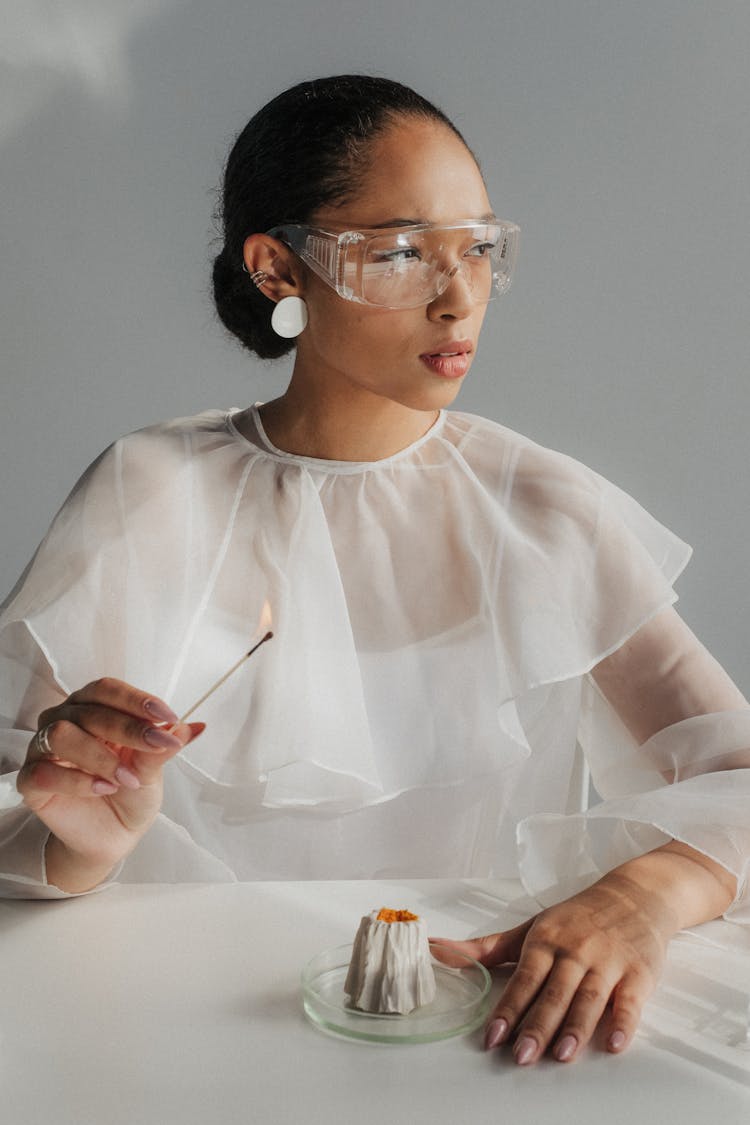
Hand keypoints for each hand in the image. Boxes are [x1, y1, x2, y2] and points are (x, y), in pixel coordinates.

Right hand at [16, 677, 204, 890]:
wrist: (115, 835)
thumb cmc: (130, 792)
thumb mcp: (152, 768)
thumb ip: (164, 746)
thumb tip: (194, 727)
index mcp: (93, 708)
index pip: (107, 690)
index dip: (136, 700)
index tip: (168, 716)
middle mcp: (64, 721)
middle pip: (89, 710)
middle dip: (128, 728)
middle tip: (157, 744)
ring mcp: (44, 750)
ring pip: (62, 734)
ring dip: (100, 756)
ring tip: (126, 778)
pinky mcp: (32, 781)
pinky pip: (43, 772)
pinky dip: (77, 780)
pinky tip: (101, 789)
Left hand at [438, 870, 678, 1065]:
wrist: (634, 896)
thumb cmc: (576, 918)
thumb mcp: (531, 928)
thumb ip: (487, 948)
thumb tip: (437, 950)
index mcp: (546, 940)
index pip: (524, 978)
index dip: (508, 1008)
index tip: (492, 1037)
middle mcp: (575, 951)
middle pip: (554, 992)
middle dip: (537, 1025)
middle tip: (521, 1056)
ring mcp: (608, 962)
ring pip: (589, 997)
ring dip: (576, 1027)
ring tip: (560, 1055)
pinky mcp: (638, 973)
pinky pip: (631, 1000)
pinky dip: (623, 1022)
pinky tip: (613, 1044)